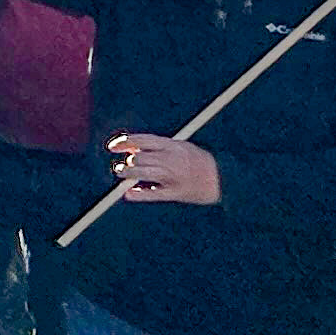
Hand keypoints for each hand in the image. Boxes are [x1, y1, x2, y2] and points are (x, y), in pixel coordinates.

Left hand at [105, 130, 221, 207]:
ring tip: (121, 174)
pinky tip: (129, 194)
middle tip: (121, 167)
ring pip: (144, 173)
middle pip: (141, 158)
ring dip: (128, 174)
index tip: (112, 147)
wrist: (223, 178)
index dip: (125, 142)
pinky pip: (155, 194)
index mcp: (173, 145)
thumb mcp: (181, 147)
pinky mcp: (177, 192)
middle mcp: (172, 159)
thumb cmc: (199, 162)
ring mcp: (174, 176)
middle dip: (128, 162)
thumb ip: (158, 147)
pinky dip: (140, 194)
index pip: (143, 140)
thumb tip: (133, 149)